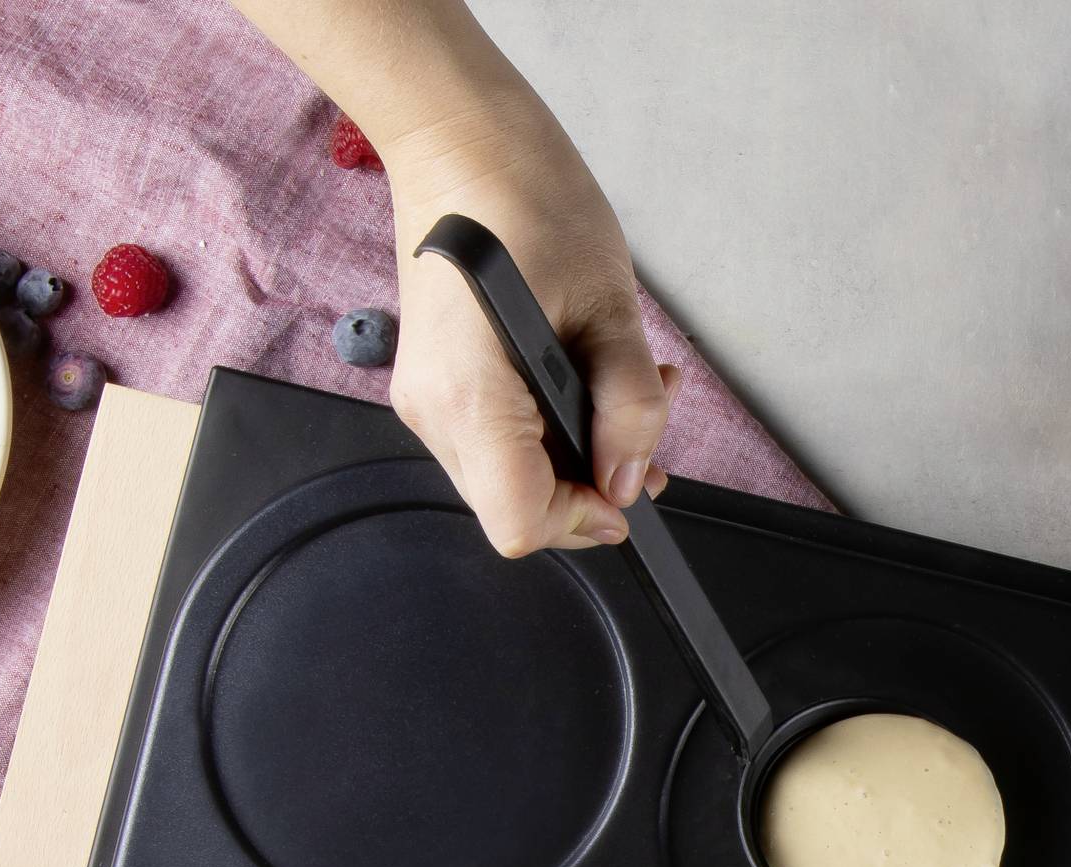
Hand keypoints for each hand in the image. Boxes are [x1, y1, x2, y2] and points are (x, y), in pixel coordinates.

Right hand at [383, 98, 674, 555]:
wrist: (460, 142)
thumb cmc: (524, 198)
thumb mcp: (609, 306)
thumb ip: (629, 405)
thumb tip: (631, 476)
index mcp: (471, 395)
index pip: (521, 520)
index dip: (584, 516)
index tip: (627, 483)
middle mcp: (434, 410)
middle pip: (515, 506)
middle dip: (589, 481)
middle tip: (642, 433)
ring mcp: (428, 400)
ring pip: (509, 476)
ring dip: (574, 450)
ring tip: (620, 386)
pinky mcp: (437, 385)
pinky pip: (497, 437)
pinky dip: (547, 424)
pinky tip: (579, 377)